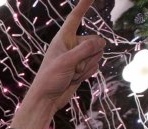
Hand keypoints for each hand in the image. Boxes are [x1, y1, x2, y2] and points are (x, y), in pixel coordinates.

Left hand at [11, 0, 105, 128]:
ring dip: (87, 66)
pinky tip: (75, 79)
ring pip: (98, 54)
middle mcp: (72, 44)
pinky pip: (95, 65)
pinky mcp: (82, 67)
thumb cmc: (49, 78)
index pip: (76, 17)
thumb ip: (85, 49)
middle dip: (89, 56)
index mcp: (63, 38)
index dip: (84, 5)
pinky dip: (88, 73)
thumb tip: (101, 42)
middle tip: (72, 68)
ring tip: (71, 74)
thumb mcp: (66, 61)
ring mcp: (78, 56)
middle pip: (96, 41)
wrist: (47, 100)